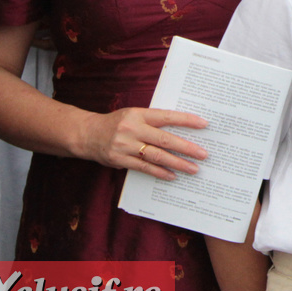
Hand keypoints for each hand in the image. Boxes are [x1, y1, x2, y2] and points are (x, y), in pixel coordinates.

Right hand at [79, 107, 209, 179]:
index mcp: (138, 114)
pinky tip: (172, 175)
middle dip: (186, 148)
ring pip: (156, 156)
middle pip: (164, 139)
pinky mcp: (120, 160)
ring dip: (177, 163)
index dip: (186, 120)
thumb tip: (180, 129)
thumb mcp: (133, 115)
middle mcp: (132, 129)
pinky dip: (160, 172)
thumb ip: (153, 121)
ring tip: (193, 168)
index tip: (204, 124)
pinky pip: (144, 168)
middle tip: (203, 154)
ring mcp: (125, 145)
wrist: (87, 134)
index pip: (167, 117)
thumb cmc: (116, 123)